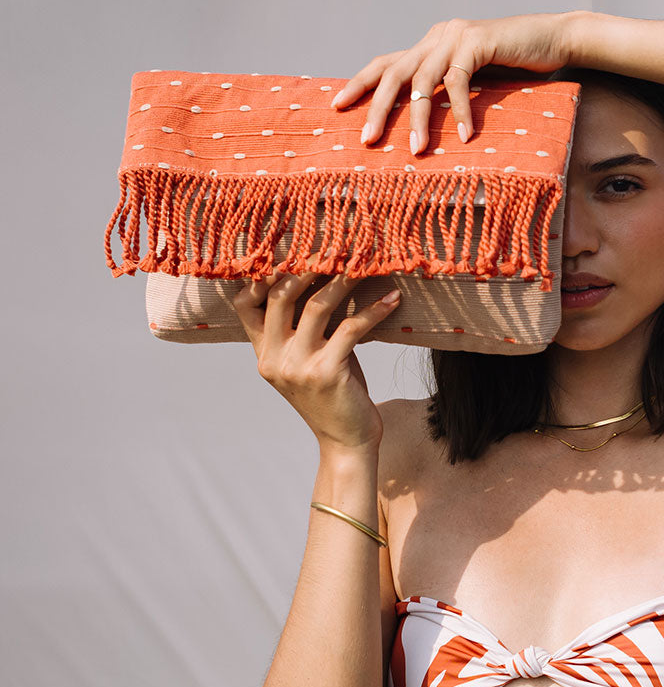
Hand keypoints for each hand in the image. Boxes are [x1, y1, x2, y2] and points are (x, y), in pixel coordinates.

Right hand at [232, 257, 401, 452]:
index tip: (287, 246)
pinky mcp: (327, 373)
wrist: (346, 441)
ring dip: (343, 279)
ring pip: (316, 306)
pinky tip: (393, 299)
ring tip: (367, 261)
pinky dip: (374, 310)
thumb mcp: (310, 359)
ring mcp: (298, 367)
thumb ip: (305, 328)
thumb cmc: (334, 395)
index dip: (261, 272)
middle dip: (306, 264)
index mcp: (264, 354)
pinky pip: (351, 328)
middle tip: (335, 245)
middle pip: (280, 295)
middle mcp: (274, 359)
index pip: (245, 304)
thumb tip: (324, 278)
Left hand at [331, 12, 578, 153]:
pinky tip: (465, 136)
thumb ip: (451, 91)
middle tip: (367, 139)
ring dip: (418, 118)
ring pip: (423, 80)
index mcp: (431, 43)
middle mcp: (437, 35)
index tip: (337, 107)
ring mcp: (456, 36)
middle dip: (377, 107)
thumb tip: (426, 124)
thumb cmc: (519, 66)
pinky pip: (459, 81)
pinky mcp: (478, 42)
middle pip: (394, 73)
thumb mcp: (477, 80)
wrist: (555, 39)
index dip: (359, 83)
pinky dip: (461, 111)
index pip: (386, 63)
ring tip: (416, 150)